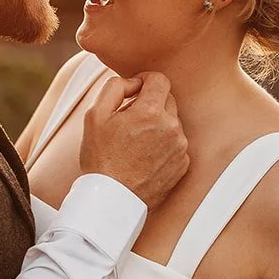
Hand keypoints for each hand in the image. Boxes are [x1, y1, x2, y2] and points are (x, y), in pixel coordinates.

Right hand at [80, 73, 188, 209]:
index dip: (144, 81)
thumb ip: (115, 87)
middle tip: (129, 121)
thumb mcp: (95, 115)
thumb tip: (134, 82)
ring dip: (157, 125)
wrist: (112, 199)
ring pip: (172, 122)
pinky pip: (176, 144)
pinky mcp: (183, 164)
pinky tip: (144, 157)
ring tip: (135, 143)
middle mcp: (171, 127)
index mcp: (150, 112)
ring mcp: (180, 147)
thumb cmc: (101, 159)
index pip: (159, 79)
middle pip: (167, 99)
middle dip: (150, 104)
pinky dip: (163, 145)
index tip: (134, 92)